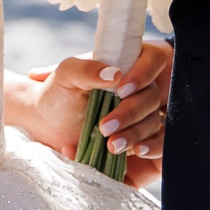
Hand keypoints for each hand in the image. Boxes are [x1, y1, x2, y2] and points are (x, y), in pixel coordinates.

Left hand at [4, 41, 174, 189]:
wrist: (49, 128)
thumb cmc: (59, 95)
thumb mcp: (66, 76)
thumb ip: (87, 69)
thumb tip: (114, 74)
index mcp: (126, 65)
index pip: (152, 59)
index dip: (143, 73)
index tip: (121, 89)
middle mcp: (139, 89)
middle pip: (152, 96)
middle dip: (130, 112)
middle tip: (105, 126)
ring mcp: (143, 115)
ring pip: (154, 121)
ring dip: (135, 133)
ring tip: (112, 145)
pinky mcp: (143, 139)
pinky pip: (160, 143)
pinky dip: (151, 148)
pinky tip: (136, 151)